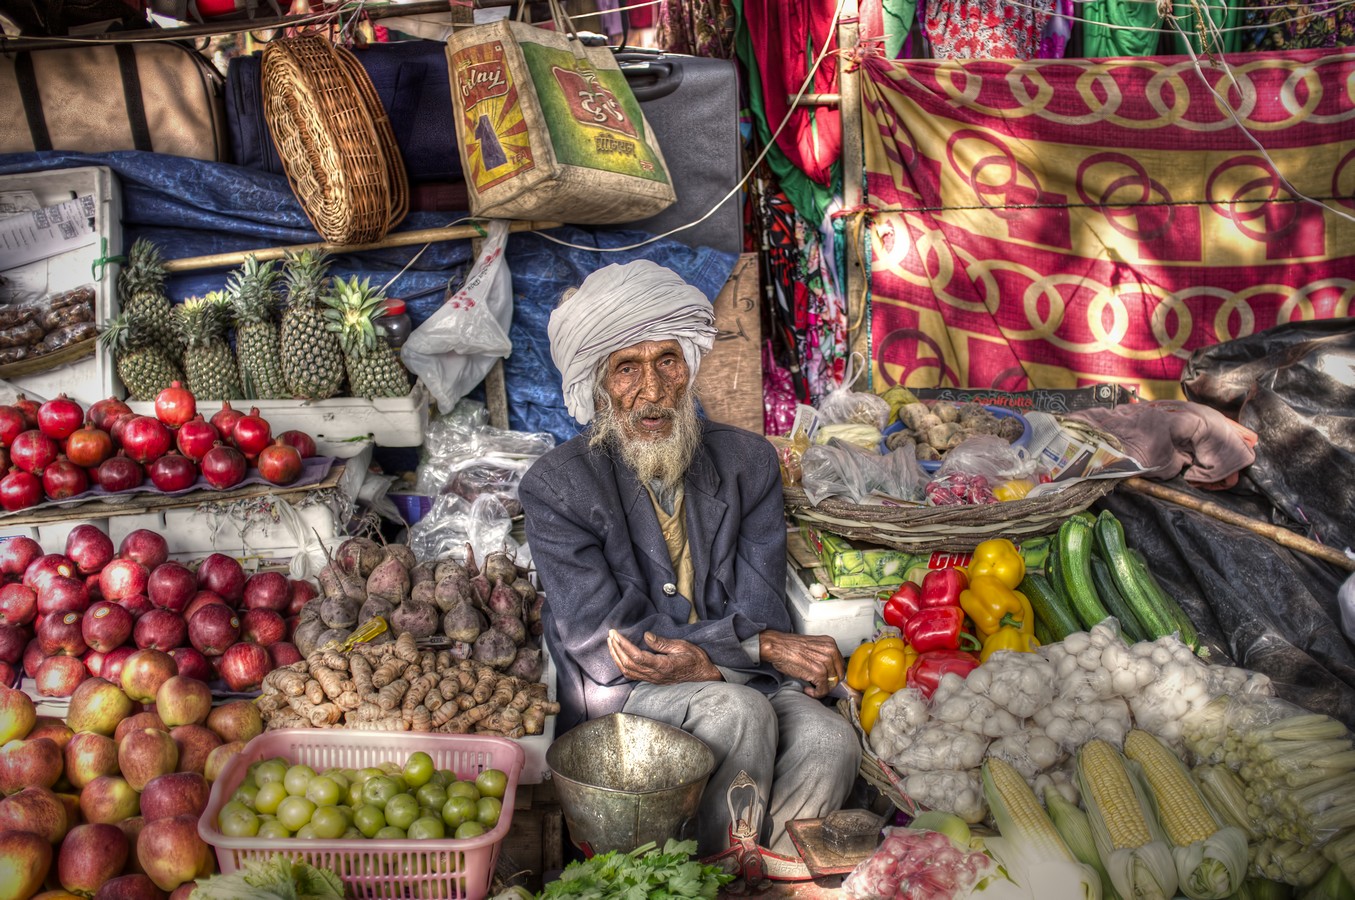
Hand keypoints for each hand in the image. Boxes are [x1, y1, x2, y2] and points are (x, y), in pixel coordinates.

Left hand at [607, 629, 721, 684]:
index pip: (637, 656)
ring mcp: (652, 679)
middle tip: (611, 634)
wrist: (703, 674)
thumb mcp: (681, 646)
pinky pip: (632, 675)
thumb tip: (646, 636)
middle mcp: (655, 675)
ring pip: (627, 671)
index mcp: (663, 666)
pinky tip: (618, 656)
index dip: (624, 645)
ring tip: (610, 643)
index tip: (616, 634)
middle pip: (628, 664)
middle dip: (616, 649)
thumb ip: (662, 643)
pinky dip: (621, 665)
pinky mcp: (652, 680)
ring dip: (616, 657)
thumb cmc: (695, 658)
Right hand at [759, 631, 844, 697]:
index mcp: (830, 644)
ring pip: (832, 684)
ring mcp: (826, 662)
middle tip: (818, 684)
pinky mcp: (819, 673)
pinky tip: (808, 689)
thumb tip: (829, 670)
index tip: (826, 679)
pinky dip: (816, 693)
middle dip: (829, 682)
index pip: (841, 665)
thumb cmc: (789, 647)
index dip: (833, 674)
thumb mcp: (813, 646)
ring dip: (821, 688)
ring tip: (811, 686)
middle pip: (839, 675)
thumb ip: (823, 655)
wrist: (777, 647)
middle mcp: (831, 651)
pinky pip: (823, 690)